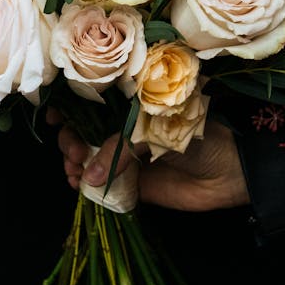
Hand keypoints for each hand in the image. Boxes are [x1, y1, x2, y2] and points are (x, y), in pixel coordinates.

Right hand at [46, 109, 249, 211]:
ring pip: (86, 157)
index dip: (70, 106)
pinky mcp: (131, 183)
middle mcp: (124, 128)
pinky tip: (81, 184)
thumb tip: (88, 174)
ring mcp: (126, 156)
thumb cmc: (198, 136)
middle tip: (73, 150)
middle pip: (82, 130)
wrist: (229, 173)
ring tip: (75, 169)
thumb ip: (119, 149)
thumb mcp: (154, 131)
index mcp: (132, 104)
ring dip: (72, 162)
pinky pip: (99, 183)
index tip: (54, 116)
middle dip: (69, 138)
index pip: (93, 100)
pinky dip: (85, 184)